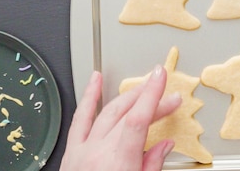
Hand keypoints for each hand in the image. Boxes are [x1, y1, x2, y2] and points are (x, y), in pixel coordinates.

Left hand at [61, 66, 181, 170]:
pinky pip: (79, 119)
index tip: (161, 77)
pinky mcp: (71, 154)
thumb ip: (152, 165)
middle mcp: (97, 153)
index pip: (138, 118)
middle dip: (149, 98)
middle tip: (167, 95)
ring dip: (127, 95)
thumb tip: (164, 146)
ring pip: (106, 112)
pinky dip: (88, 98)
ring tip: (141, 84)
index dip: (152, 94)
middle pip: (126, 113)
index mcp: (117, 163)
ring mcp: (81, 152)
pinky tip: (94, 83)